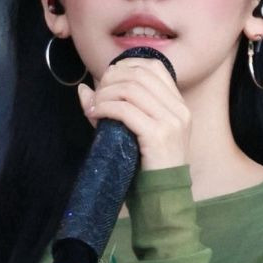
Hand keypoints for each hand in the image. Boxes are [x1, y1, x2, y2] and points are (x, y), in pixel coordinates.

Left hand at [76, 57, 190, 172]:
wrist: (163, 196)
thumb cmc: (148, 166)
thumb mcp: (134, 132)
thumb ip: (113, 108)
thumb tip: (83, 89)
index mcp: (178, 105)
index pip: (154, 67)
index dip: (126, 65)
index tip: (108, 79)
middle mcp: (179, 110)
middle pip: (139, 74)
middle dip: (111, 80)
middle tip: (96, 95)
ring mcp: (171, 122)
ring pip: (130, 90)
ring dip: (105, 94)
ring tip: (94, 107)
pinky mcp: (158, 135)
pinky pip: (126, 111)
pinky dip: (106, 108)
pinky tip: (96, 115)